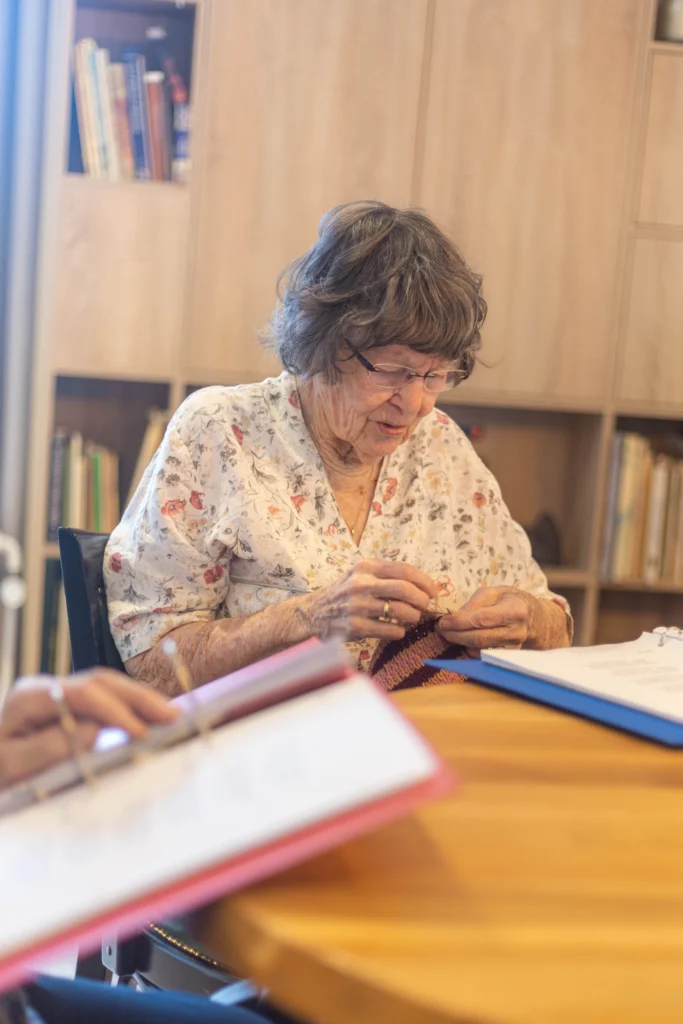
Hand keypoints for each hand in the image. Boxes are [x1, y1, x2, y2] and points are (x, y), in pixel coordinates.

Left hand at [0, 669, 177, 789]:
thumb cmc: (0, 775)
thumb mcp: (13, 768)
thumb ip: (48, 748)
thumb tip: (93, 730)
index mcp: (29, 697)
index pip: (81, 693)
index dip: (115, 710)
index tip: (141, 731)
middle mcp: (48, 688)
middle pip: (101, 682)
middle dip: (139, 698)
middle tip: (171, 716)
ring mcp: (61, 695)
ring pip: (109, 686)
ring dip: (141, 700)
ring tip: (171, 715)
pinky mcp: (73, 707)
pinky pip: (108, 700)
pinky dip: (133, 708)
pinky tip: (153, 717)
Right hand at [302, 559, 438, 641]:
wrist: (313, 613)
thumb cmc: (344, 593)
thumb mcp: (360, 574)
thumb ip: (386, 574)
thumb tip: (422, 583)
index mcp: (366, 567)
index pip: (404, 570)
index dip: (424, 581)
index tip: (433, 591)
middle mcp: (361, 584)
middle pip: (405, 589)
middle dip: (422, 599)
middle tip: (425, 606)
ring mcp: (357, 606)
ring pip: (400, 611)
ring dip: (413, 616)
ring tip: (412, 618)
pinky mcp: (355, 626)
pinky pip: (390, 630)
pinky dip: (399, 631)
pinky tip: (397, 630)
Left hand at [436, 586, 539, 655]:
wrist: (533, 617)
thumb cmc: (510, 600)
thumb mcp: (494, 592)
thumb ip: (474, 603)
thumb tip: (455, 616)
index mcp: (514, 610)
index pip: (482, 619)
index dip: (460, 622)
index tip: (443, 621)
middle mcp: (516, 631)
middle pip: (480, 638)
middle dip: (455, 635)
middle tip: (440, 629)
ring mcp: (513, 647)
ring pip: (480, 649)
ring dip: (460, 643)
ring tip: (447, 633)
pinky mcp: (508, 656)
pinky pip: (483, 656)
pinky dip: (469, 649)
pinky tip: (461, 640)